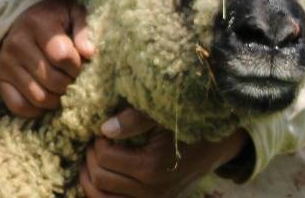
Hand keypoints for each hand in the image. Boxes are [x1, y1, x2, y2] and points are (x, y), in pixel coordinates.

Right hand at [0, 0, 94, 118]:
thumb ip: (83, 30)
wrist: (23, 19)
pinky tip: (45, 96)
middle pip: (53, 81)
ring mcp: (5, 61)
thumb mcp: (72, 13)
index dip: (77, 65)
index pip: (63, 57)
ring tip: (61, 87)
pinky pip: (19, 106)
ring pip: (39, 97)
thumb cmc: (54, 19)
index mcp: (37, 23)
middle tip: (71, 78)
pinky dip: (36, 109)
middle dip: (69, 84)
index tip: (78, 62)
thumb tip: (88, 53)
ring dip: (57, 99)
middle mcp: (17, 42)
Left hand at [80, 109, 247, 197]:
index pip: (104, 158)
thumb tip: (104, 128)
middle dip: (90, 158)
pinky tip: (98, 176)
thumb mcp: (161, 115)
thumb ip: (134, 119)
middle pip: (100, 178)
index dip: (96, 141)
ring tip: (93, 159)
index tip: (101, 130)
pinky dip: (101, 193)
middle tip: (94, 142)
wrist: (213, 147)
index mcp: (151, 168)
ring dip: (90, 178)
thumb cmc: (185, 124)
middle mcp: (151, 192)